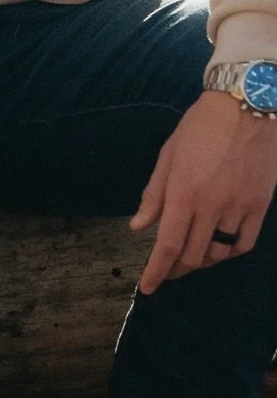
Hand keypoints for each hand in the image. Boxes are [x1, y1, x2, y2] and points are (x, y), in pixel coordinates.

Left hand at [134, 90, 276, 292]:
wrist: (248, 108)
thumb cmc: (200, 128)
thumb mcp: (168, 156)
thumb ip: (153, 195)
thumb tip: (138, 227)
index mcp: (182, 193)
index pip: (167, 246)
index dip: (156, 272)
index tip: (148, 289)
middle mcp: (210, 207)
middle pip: (192, 256)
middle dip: (176, 270)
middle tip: (168, 271)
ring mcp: (238, 208)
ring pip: (218, 254)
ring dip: (202, 261)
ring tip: (192, 257)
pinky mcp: (259, 206)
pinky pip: (244, 243)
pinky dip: (229, 253)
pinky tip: (220, 249)